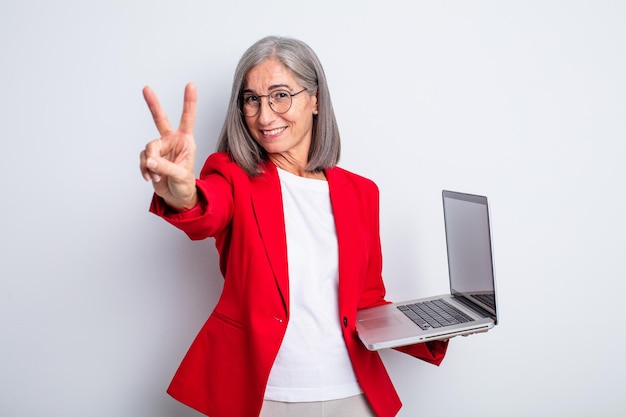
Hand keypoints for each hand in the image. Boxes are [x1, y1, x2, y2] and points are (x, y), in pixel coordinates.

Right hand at [140, 83, 198, 209]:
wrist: (177, 197)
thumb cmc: (185, 185)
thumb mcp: (180, 176)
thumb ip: (165, 167)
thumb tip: (149, 160)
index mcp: (186, 141)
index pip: (188, 118)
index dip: (189, 102)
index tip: (190, 85)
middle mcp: (172, 141)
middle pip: (160, 119)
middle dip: (153, 104)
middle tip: (146, 88)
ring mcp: (160, 148)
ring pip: (148, 148)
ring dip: (151, 164)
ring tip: (158, 177)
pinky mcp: (150, 157)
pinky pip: (143, 159)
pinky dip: (145, 170)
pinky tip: (151, 178)